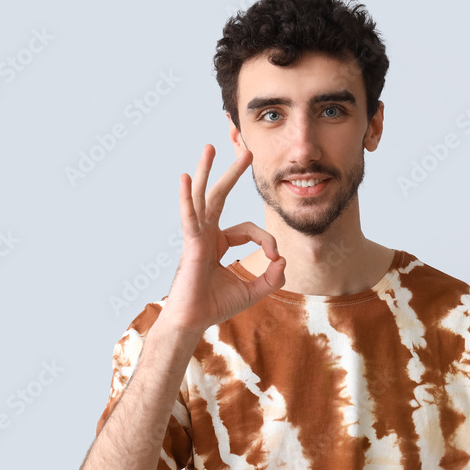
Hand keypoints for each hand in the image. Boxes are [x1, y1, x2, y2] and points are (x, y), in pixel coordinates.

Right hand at [160, 144, 284, 333]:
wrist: (193, 322)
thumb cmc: (216, 306)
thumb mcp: (253, 291)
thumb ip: (272, 278)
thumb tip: (283, 260)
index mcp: (219, 242)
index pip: (249, 230)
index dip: (267, 241)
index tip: (274, 259)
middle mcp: (207, 234)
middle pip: (221, 197)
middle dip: (233, 174)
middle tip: (246, 151)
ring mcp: (197, 237)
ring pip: (204, 198)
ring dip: (209, 172)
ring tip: (210, 148)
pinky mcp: (191, 245)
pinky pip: (190, 217)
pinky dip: (187, 198)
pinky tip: (186, 178)